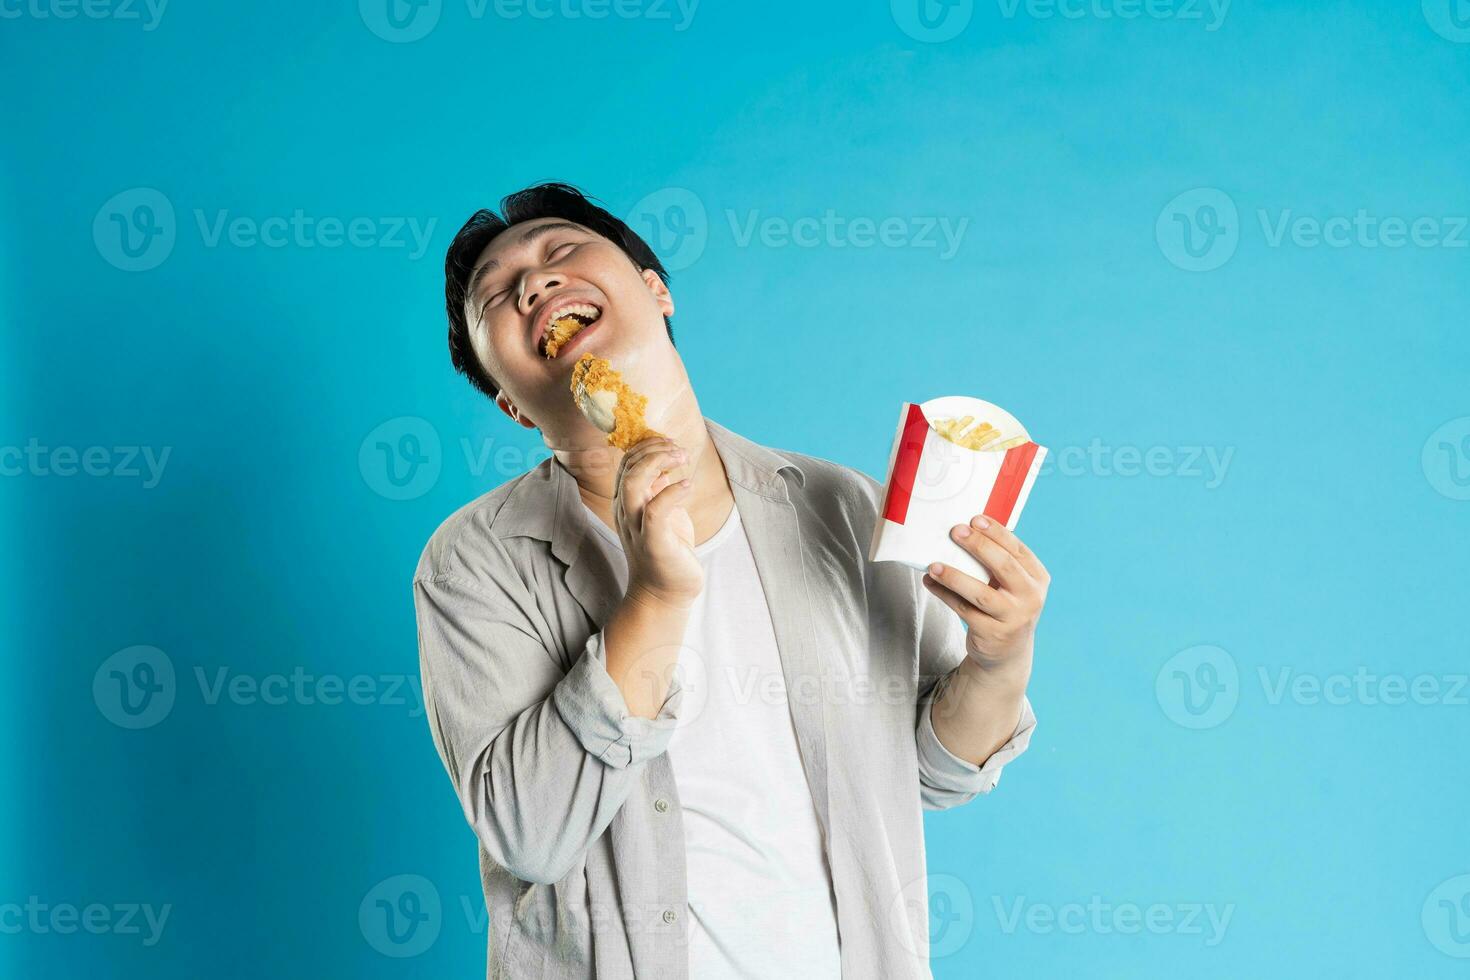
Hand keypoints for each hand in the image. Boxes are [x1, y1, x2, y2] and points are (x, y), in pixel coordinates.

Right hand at [616, 436, 700, 609]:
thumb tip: (665, 466)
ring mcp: (636, 526)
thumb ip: (659, 491)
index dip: (648, 446)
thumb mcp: (662, 514)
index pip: (627, 462)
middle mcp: (626, 512)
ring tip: (682, 458)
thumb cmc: (667, 551)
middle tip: (679, 449)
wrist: (666, 592)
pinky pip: (655, 510)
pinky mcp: (652, 541)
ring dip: (658, 462)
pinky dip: (671, 492)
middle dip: (654, 449)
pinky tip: (688, 485)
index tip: (671, 443)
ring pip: (633, 483)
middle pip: (628, 467)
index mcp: (626, 502)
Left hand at [921, 515, 1049, 683]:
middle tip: (955, 532)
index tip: (975, 519)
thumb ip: (999, 562)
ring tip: (934, 565)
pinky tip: (931, 583)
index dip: (997, 533)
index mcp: (1037, 578)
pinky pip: (964, 609)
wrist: (1008, 653)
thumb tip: (966, 531)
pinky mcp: (992, 634)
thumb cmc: (1006, 607)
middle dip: (978, 546)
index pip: (1018, 550)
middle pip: (1003, 566)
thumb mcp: (1014, 586)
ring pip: (980, 592)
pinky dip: (945, 594)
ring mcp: (1013, 617)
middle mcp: (1030, 597)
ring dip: (954, 576)